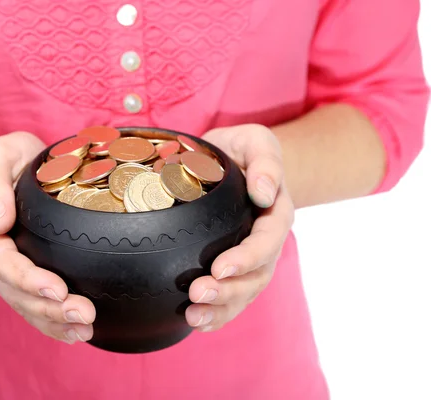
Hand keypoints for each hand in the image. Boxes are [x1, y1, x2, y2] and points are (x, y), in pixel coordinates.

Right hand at [0, 132, 95, 343]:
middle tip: (84, 315)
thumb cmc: (6, 157)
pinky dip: (51, 322)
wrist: (8, 166)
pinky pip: (31, 303)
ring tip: (84, 330)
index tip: (58, 289)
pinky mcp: (20, 272)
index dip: (26, 278)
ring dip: (53, 320)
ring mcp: (4, 266)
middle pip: (13, 289)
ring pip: (23, 302)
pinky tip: (74, 334)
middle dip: (48, 307)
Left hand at [185, 124, 294, 331]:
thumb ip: (265, 160)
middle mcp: (265, 241)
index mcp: (275, 212)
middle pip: (256, 275)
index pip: (267, 240)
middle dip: (229, 290)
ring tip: (194, 316)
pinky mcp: (231, 267)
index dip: (247, 257)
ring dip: (221, 308)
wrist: (230, 160)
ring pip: (244, 292)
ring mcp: (249, 258)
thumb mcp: (256, 141)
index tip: (219, 267)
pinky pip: (230, 297)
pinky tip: (197, 322)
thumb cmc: (241, 149)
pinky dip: (216, 314)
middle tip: (198, 294)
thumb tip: (264, 193)